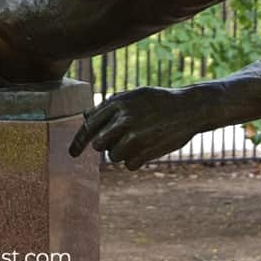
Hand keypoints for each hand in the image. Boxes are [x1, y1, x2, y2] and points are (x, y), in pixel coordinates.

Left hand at [69, 86, 193, 169]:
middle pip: (98, 145)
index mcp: (116, 103)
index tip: (72, 154)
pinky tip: (148, 148)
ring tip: (140, 140)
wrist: (188, 108)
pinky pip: (129, 165)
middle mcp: (122, 119)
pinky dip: (136, 160)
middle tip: (119, 141)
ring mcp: (135, 136)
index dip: (78, 142)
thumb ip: (110, 105)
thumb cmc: (159, 101)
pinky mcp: (147, 151)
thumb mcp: (133, 95)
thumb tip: (86, 115)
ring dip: (123, 153)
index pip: (88, 126)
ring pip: (113, 156)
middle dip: (106, 146)